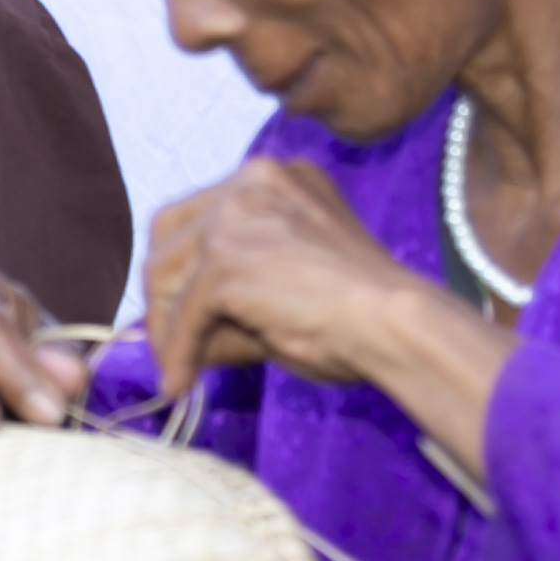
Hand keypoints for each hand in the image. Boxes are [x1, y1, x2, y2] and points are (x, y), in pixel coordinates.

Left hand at [142, 155, 454, 398]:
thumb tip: (165, 329)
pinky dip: (177, 352)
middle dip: (161, 293)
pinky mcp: (227, 260)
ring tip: (180, 368)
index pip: (195, 215)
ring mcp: (237, 217)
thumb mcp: (287, 280)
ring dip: (166, 327)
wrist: (398, 326)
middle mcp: (251, 182)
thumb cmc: (360, 315)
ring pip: (166, 274)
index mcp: (273, 177)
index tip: (175, 308)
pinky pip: (183, 314)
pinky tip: (182, 382)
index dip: (178, 265)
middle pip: (168, 236)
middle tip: (170, 341)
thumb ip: (231, 289)